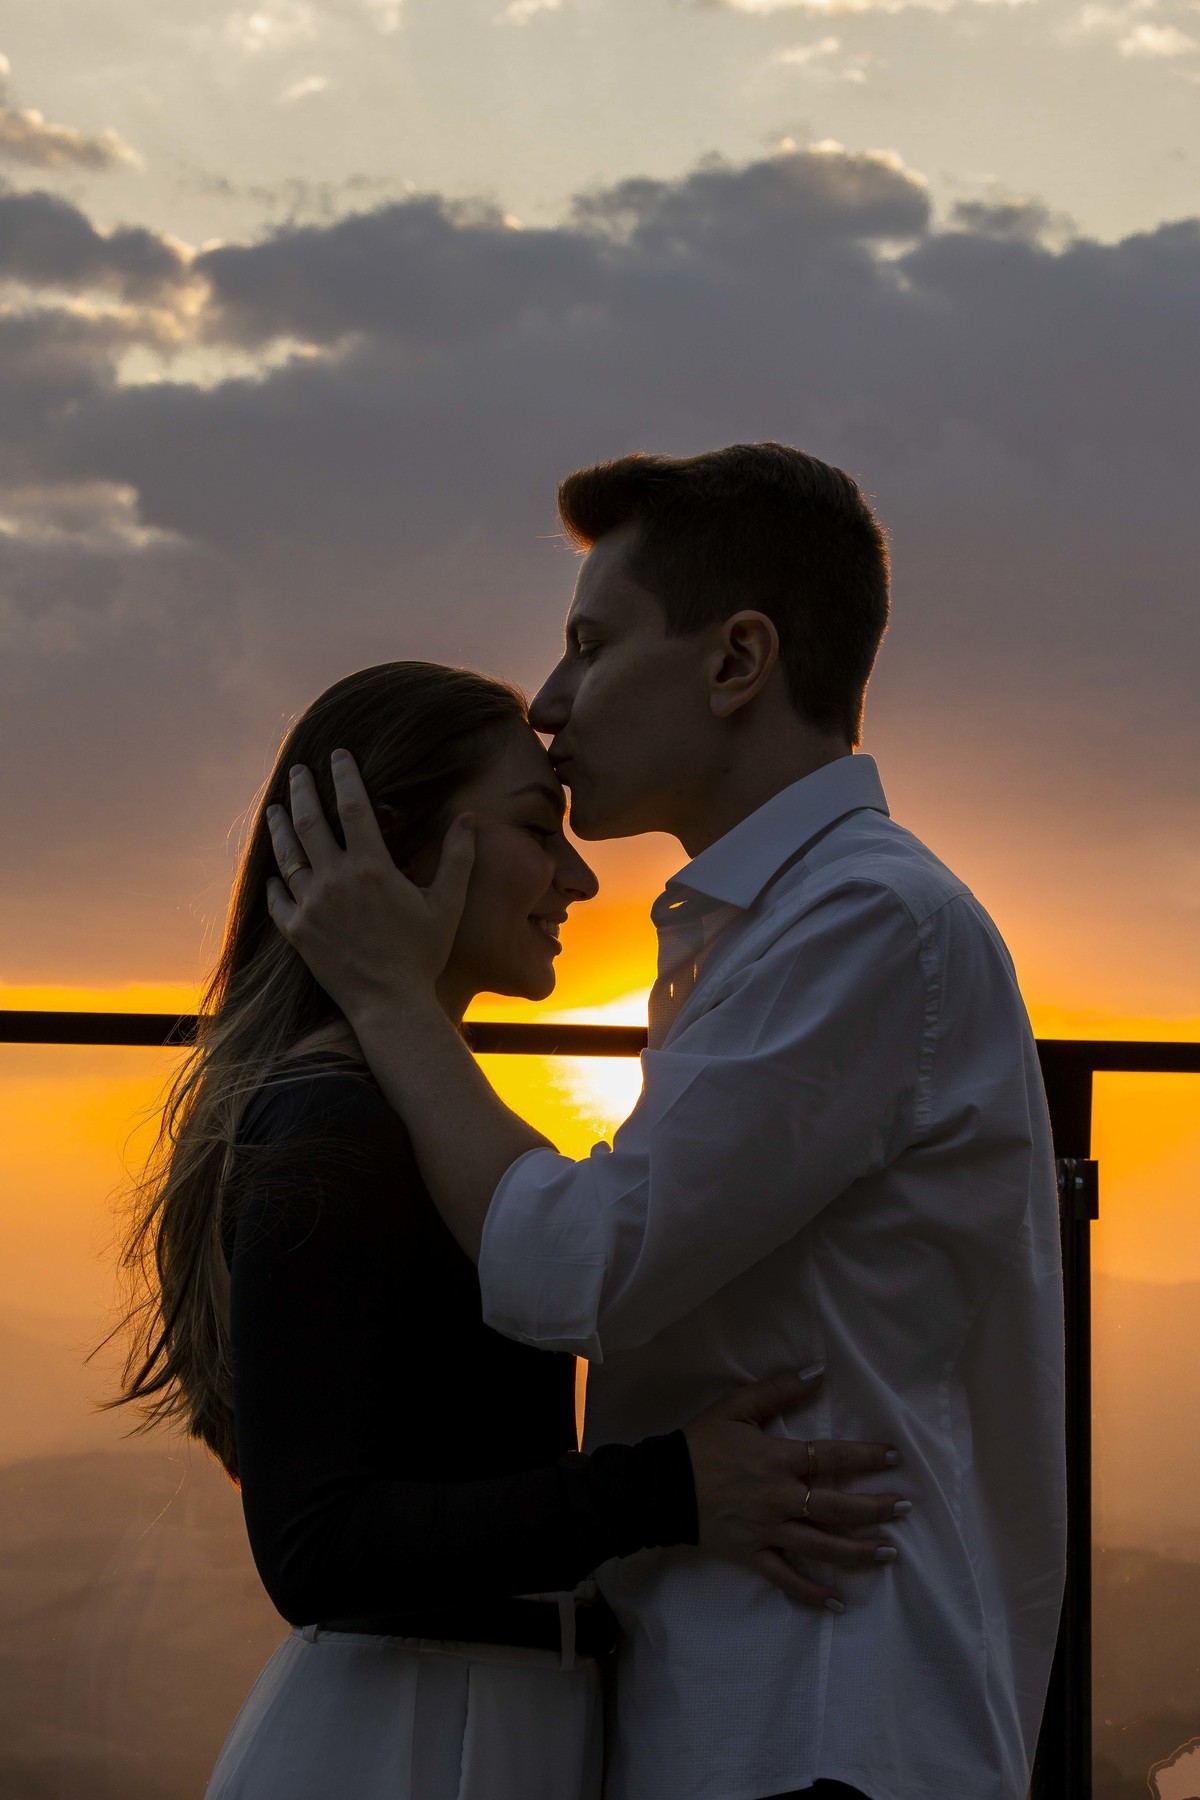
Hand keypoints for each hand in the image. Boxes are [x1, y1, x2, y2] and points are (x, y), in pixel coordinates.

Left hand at [265, 752, 475, 1020]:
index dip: (345, 776)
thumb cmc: (423, 954)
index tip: (338, 755)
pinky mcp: (297, 932)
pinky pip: (277, 900)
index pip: (354, 807)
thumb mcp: (447, 904)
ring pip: (287, 855)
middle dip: (302, 791)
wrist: (390, 1004)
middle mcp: (335, 880)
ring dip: (280, 827)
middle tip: (297, 770)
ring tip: (274, 808)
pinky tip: (273, 874)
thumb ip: (457, 858)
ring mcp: (311, 906)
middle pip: (310, 822)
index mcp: (372, 868)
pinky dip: (274, 883)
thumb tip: (469, 818)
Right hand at [683, 1367, 908, 1611]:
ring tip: (890, 1553)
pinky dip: (813, 1594)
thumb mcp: (736, 1407)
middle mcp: (780, 1498)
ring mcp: (768, 1531)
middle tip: (904, 1509)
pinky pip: (788, 1580)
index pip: (832, 1457)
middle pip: (837, 1508)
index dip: (867, 1457)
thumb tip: (819, 1372)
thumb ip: (779, 1389)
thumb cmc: (700, 1443)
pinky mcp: (753, 1556)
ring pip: (822, 1547)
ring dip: (859, 1552)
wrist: (659, 1486)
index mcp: (778, 1459)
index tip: (895, 1458)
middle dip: (875, 1509)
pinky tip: (839, 1604)